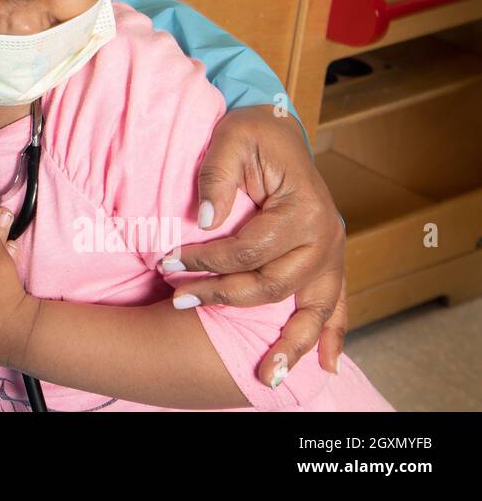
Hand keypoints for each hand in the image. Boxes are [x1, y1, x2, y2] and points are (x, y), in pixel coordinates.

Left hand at [171, 105, 347, 382]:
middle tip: (178, 299)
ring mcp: (333, 253)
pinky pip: (337, 306)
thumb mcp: (229, 140)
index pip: (248, 250)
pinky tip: (325, 365)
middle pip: (272, 285)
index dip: (204, 260)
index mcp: (304, 208)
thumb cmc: (252, 132)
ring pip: (312, 309)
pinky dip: (332, 336)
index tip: (166, 261)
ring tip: (268, 376)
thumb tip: (203, 221)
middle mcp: (326, 236)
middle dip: (222, 296)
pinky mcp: (330, 261)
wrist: (279, 126)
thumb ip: (215, 178)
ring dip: (288, 343)